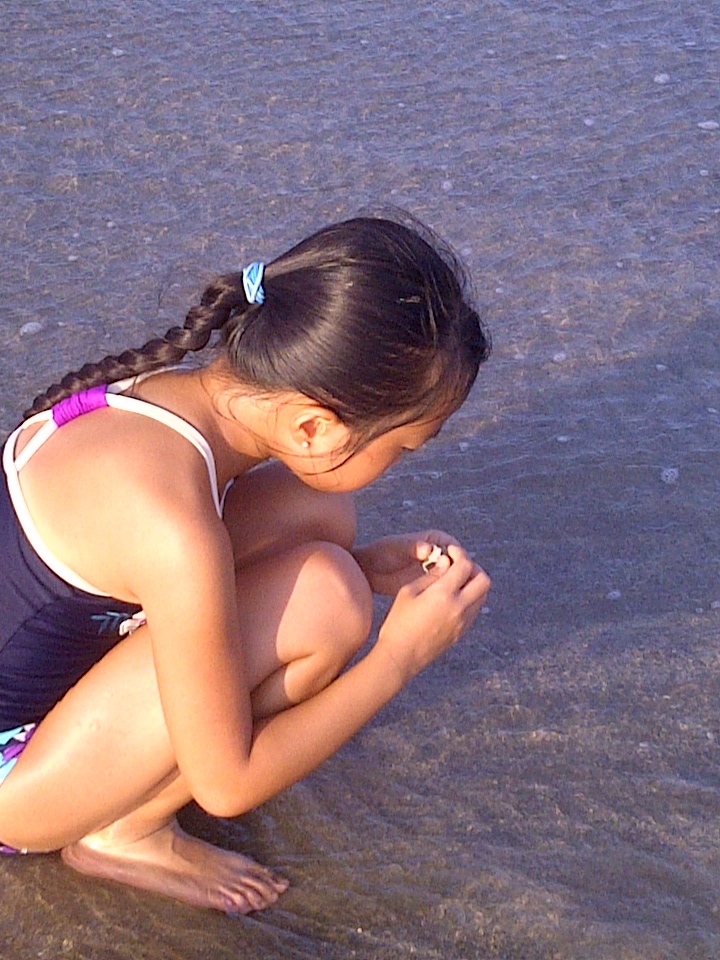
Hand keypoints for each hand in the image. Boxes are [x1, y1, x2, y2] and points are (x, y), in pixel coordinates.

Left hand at [353, 530, 459, 595]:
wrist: (369, 571)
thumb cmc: (381, 553)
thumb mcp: (396, 548)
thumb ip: (412, 547)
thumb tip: (427, 549)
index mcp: (433, 539)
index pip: (454, 546)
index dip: (458, 556)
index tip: (456, 567)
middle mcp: (438, 553)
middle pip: (457, 562)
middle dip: (459, 573)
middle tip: (455, 585)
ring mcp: (435, 569)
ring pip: (452, 576)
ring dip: (453, 585)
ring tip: (448, 595)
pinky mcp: (430, 583)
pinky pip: (443, 587)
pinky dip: (445, 593)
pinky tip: (442, 602)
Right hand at [374, 544, 490, 683]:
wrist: (401, 656)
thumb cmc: (398, 623)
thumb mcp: (408, 592)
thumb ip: (431, 575)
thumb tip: (445, 562)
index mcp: (444, 594)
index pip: (465, 565)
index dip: (459, 553)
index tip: (450, 552)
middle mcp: (459, 608)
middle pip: (483, 580)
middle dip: (473, 568)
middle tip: (457, 565)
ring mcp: (463, 622)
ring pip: (483, 596)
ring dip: (474, 583)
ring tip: (456, 581)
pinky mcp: (462, 632)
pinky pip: (475, 609)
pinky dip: (471, 598)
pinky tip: (453, 597)